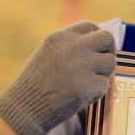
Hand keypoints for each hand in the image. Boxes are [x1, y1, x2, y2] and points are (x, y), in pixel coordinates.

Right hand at [0, 21, 115, 134]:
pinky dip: (96, 93)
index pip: (91, 26)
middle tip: (101, 65)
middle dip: (108, 51)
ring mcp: (80, 66)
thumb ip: (73, 45)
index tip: (96, 51)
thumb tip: (103, 44)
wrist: (23, 109)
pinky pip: (104, 85)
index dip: (97, 39)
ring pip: (110, 62)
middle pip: (108, 38)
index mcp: (61, 37)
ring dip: (103, 74)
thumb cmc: (38, 82)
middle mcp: (72, 47)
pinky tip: (80, 96)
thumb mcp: (50, 52)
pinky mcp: (85, 86)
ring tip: (86, 83)